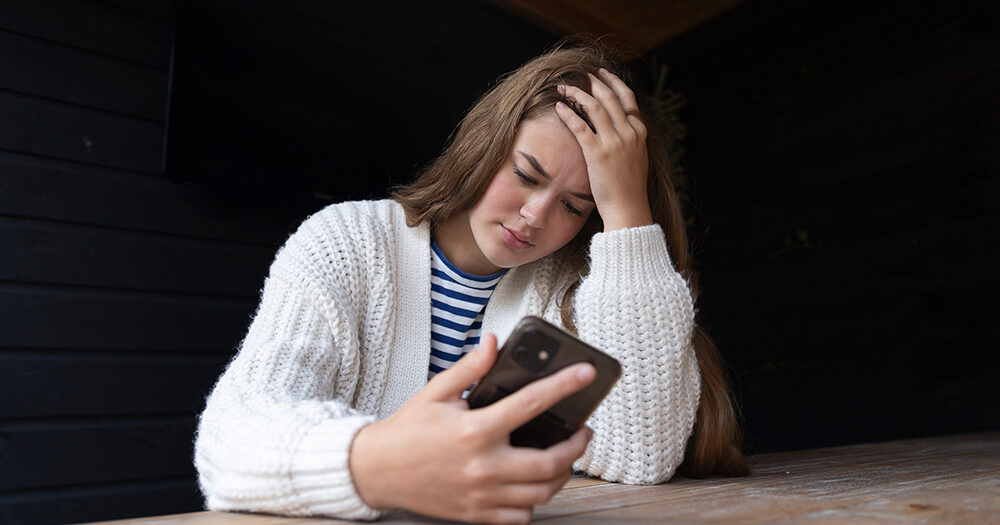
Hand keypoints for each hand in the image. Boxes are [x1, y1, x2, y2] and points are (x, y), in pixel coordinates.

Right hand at [349, 334, 595, 524]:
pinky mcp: (476, 514)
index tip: (586, 374)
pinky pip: (521, 517)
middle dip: (576, 445)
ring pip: (541, 494)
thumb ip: (470, 367)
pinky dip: (535, 502)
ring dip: (562, 475)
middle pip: (549, 463)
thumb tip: (494, 342)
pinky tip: (534, 485)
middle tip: (582, 431)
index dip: (564, 386)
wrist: (376, 471)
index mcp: (474, 430)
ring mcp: (481, 495)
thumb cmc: (408, 429)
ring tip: (564, 457)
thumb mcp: (436, 391)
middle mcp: (482, 466)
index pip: (531, 404)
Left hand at [555, 68, 652, 230]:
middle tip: (581, 75)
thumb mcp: (637, 160)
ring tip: (565, 87)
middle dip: (594, 83)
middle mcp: (628, 133)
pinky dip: (569, 114)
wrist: (629, 208)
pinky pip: (580, 126)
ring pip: (594, 107)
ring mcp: (614, 142)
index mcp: (639, 133)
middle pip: (610, 98)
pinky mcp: (597, 153)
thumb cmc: (630, 190)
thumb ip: (631, 142)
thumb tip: (621, 133)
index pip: (628, 99)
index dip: (614, 83)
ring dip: (578, 94)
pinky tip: (559, 107)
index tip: (603, 75)